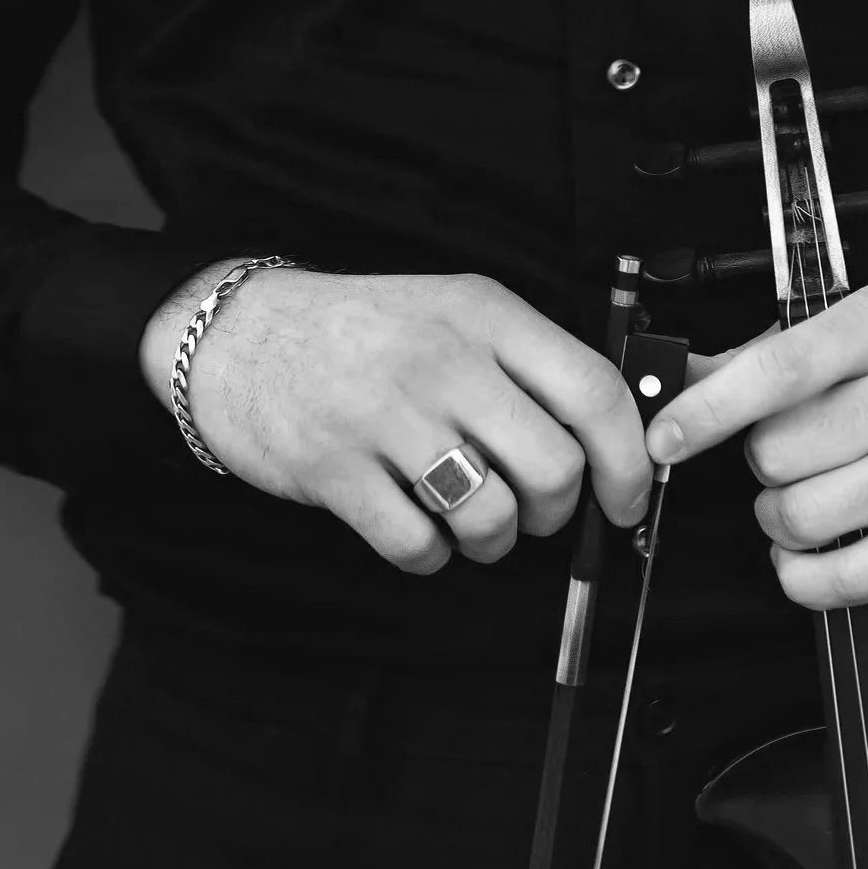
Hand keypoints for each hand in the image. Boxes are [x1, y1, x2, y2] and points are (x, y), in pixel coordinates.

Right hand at [138, 265, 652, 576]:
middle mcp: (442, 359)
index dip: (629, 461)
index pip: (594, 391)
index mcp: (484, 313)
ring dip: (492, 540)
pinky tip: (412, 522)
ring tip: (468, 517)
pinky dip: (428, 555)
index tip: (627, 498)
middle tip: (531, 509)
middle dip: (557, 513)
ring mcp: (385, 414)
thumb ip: (529, 364)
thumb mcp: (453, 313)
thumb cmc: (364, 333)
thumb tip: (617, 441)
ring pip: (492, 518)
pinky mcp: (334, 470)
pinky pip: (418, 548)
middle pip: (554, 468)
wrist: (238, 333)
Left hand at [643, 282, 867, 610]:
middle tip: (787, 450)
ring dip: (778, 516)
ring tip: (800, 495)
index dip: (711, 409)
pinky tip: (803, 556)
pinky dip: (805, 577)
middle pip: (781, 452)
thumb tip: (689, 378)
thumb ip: (773, 351)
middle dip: (762, 460)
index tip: (666, 435)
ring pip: (804, 515)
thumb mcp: (860, 320)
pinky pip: (851, 576)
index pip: (781, 370)